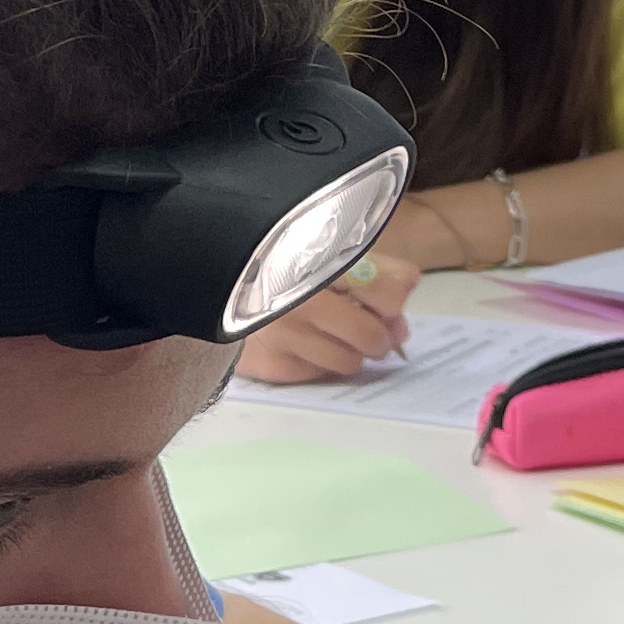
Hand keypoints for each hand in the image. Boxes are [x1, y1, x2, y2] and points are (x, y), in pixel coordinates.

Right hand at [236, 254, 421, 384]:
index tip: (388, 307)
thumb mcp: (327, 250)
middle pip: (372, 336)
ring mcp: (283, 334)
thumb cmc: (277, 265)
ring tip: (332, 335)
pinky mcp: (270, 364)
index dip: (393, 304)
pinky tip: (303, 342)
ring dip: (349, 352)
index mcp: (318, 257)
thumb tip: (409, 286)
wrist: (213, 278)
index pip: (386, 292)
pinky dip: (319, 362)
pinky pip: (317, 374)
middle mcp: (299, 297)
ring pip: (348, 362)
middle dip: (377, 336)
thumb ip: (375, 265)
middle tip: (369, 330)